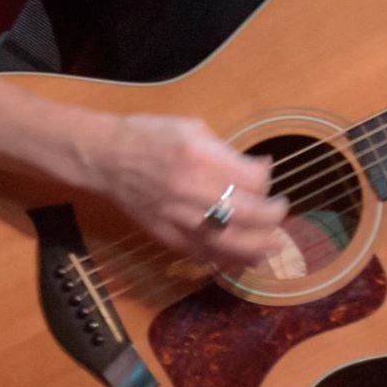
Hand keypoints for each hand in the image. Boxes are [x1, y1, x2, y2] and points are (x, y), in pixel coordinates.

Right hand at [90, 114, 304, 274]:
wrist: (106, 158)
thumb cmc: (149, 135)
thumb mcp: (192, 127)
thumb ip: (226, 150)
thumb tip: (257, 169)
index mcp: (199, 157)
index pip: (252, 179)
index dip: (266, 177)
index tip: (265, 171)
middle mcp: (191, 190)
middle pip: (248, 214)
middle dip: (273, 215)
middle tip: (279, 210)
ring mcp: (178, 218)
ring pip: (230, 243)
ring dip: (259, 246)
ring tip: (272, 242)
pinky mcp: (167, 237)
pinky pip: (204, 255)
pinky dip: (228, 259)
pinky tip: (245, 256)